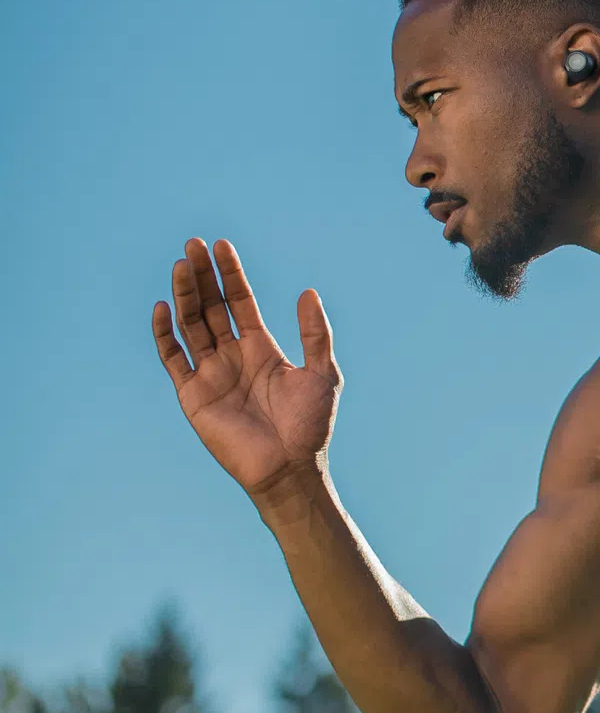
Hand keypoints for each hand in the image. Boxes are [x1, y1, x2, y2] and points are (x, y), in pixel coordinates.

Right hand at [152, 238, 341, 501]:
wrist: (290, 468)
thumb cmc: (310, 425)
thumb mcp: (322, 373)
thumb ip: (314, 333)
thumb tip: (308, 291)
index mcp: (261, 348)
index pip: (241, 302)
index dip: (231, 274)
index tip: (221, 246)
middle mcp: (232, 356)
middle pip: (211, 307)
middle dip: (203, 276)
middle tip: (194, 244)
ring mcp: (210, 373)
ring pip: (191, 325)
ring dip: (185, 295)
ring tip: (182, 264)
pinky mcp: (193, 394)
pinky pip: (173, 358)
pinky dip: (165, 334)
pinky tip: (163, 307)